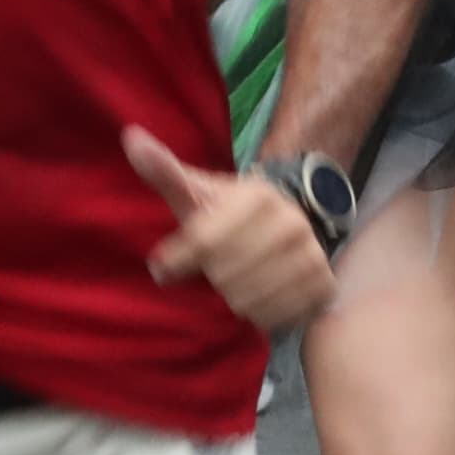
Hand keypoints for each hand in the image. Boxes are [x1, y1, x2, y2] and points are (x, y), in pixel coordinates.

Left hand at [122, 125, 333, 331]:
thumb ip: (163, 171)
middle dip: (210, 276)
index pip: (202, 242)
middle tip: (214, 268)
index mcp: (258, 196)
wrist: (284, 228)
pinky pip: (271, 318)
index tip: (162, 267)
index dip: (176, 260)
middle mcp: (292, 223)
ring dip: (231, 298)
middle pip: (223, 275)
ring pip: (245, 301)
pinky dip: (256, 314)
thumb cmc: (227, 214)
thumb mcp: (196, 192)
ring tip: (235, 279)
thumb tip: (130, 136)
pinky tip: (256, 293)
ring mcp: (312, 255)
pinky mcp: (323, 286)